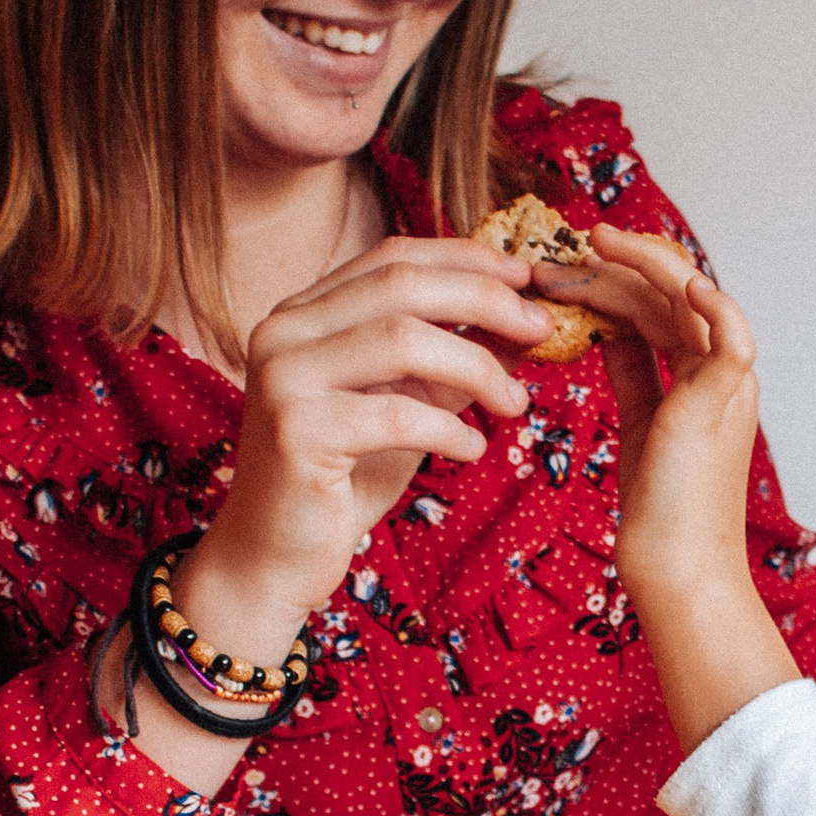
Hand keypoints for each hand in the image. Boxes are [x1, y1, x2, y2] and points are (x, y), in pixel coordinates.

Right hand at [178, 235, 549, 664]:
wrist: (274, 559)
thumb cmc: (344, 482)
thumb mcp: (409, 407)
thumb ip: (453, 362)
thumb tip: (525, 321)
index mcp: (303, 313)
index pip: (392, 257)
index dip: (465, 258)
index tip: (527, 277)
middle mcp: (282, 331)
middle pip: (402, 286)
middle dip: (486, 300)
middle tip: (542, 328)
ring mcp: (282, 377)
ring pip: (402, 340)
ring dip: (478, 367)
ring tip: (515, 404)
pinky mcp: (294, 430)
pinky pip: (396, 413)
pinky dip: (449, 428)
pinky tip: (471, 449)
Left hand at [536, 225, 799, 752]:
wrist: (677, 568)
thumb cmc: (661, 511)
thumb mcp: (640, 424)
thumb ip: (633, 372)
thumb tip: (604, 328)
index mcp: (704, 375)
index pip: (661, 303)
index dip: (615, 279)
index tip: (564, 267)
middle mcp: (722, 371)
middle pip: (670, 291)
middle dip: (614, 267)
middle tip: (556, 254)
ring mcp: (727, 382)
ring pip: (688, 298)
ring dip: (634, 268)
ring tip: (584, 249)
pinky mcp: (724, 400)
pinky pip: (731, 337)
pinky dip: (712, 304)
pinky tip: (674, 281)